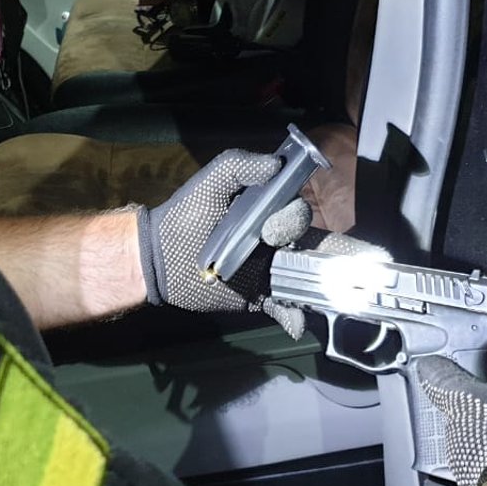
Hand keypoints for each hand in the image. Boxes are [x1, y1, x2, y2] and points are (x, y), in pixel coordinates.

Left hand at [136, 149, 311, 334]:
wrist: (159, 260)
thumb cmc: (184, 217)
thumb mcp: (209, 184)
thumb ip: (238, 165)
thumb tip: (276, 163)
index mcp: (266, 212)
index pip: (297, 210)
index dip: (292, 215)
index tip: (269, 223)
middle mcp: (274, 240)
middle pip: (310, 242)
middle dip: (304, 244)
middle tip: (269, 243)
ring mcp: (270, 271)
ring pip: (307, 276)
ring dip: (320, 283)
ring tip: (327, 292)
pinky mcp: (260, 298)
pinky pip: (286, 308)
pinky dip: (296, 317)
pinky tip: (298, 322)